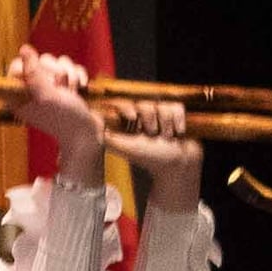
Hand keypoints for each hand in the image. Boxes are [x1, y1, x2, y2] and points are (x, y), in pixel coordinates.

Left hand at [8, 46, 103, 163]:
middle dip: (56, 72)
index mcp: (18, 94)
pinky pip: (71, 67)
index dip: (34, 68)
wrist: (88, 133)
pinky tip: (80, 88)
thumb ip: (33, 72)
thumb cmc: (64, 118)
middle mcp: (31, 89)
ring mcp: (50, 86)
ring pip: (58, 62)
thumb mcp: (45, 95)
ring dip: (69, 75)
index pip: (18, 64)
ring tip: (71, 92)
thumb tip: (24, 48)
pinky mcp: (66, 85)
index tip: (45, 81)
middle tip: (60, 88)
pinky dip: (78, 76)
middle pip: (41, 60)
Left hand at [107, 94, 202, 208]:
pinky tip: (177, 132)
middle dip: (149, 118)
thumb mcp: (125, 148)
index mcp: (129, 123)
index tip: (132, 117)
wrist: (177, 166)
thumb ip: (107, 137)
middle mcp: (144, 117)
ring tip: (165, 136)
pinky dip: (178, 119)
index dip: (127, 106)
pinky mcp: (177, 116)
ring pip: (161, 105)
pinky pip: (176, 106)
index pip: (123, 103)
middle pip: (144, 103)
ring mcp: (161, 116)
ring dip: (165, 121)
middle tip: (151, 133)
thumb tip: (94, 122)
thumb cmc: (150, 159)